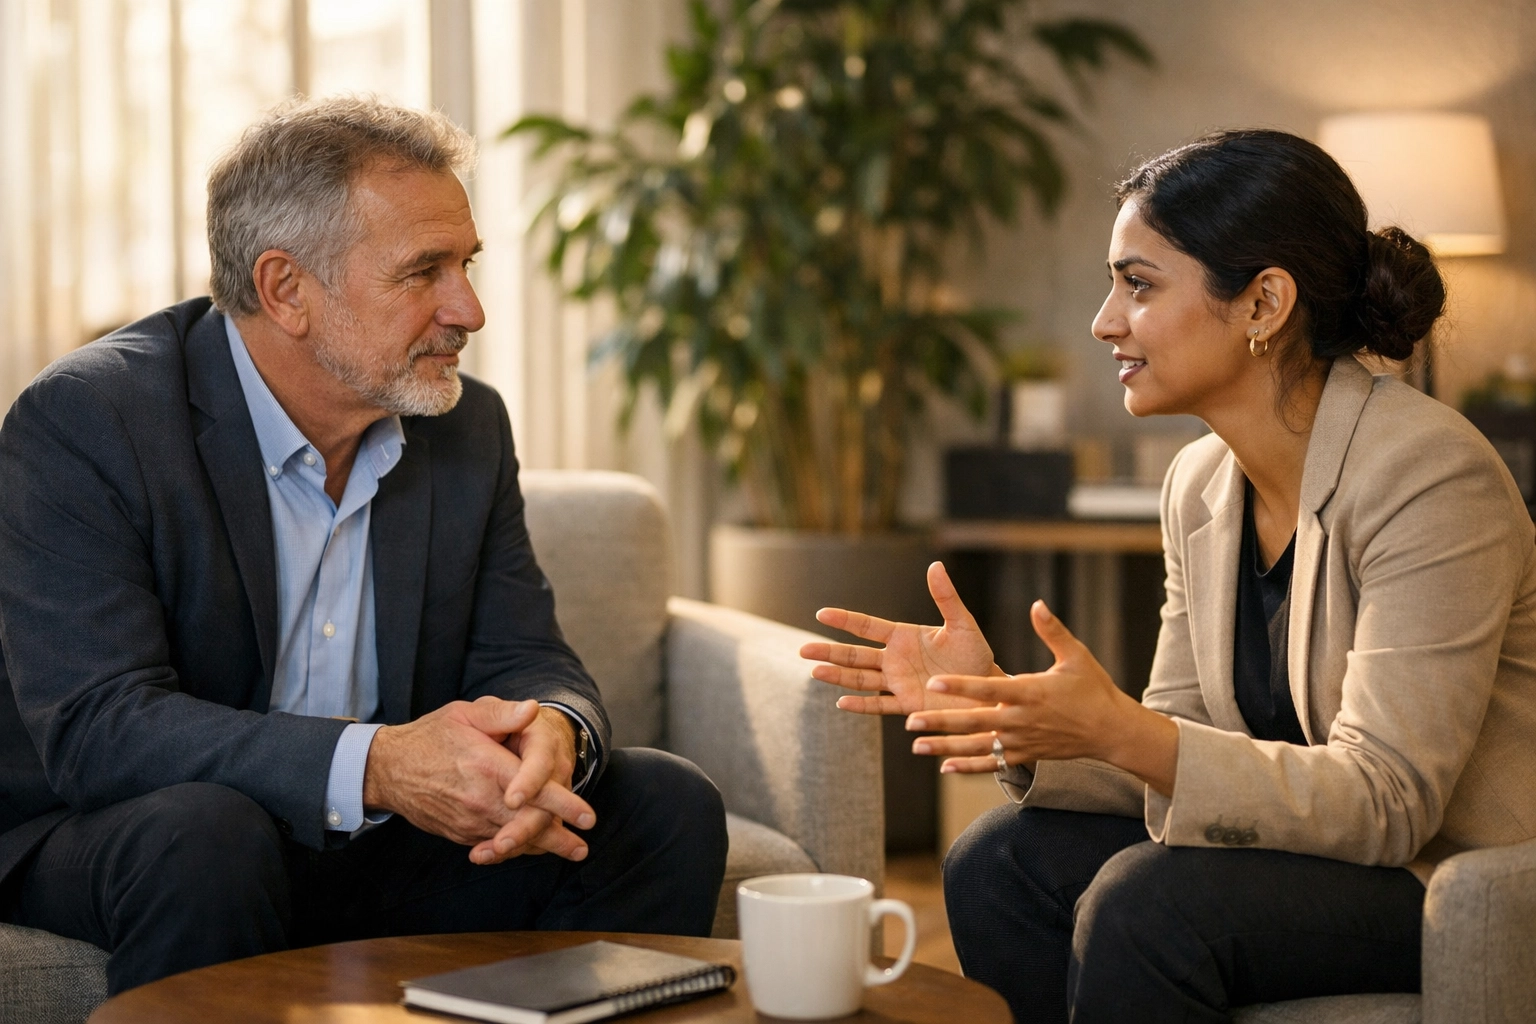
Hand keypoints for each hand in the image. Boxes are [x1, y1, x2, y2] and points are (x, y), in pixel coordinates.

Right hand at [362, 698, 594, 863]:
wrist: (388, 769)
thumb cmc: (431, 736)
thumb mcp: (464, 713)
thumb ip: (501, 713)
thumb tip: (533, 709)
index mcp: (486, 766)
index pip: (534, 791)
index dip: (564, 805)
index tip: (588, 816)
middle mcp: (480, 799)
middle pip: (528, 825)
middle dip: (559, 838)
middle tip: (582, 848)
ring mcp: (468, 821)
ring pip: (511, 840)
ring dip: (541, 847)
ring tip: (568, 850)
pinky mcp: (460, 834)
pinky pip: (493, 845)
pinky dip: (515, 848)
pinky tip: (533, 848)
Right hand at [800, 561, 999, 714]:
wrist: (987, 688)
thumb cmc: (976, 654)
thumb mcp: (962, 624)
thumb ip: (946, 597)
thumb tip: (935, 566)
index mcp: (903, 636)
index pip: (867, 625)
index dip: (844, 620)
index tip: (821, 613)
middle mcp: (895, 658)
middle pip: (855, 654)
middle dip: (829, 652)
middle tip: (803, 651)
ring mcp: (897, 682)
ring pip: (860, 678)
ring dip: (838, 677)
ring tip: (814, 673)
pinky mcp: (906, 704)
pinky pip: (879, 705)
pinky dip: (861, 705)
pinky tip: (841, 703)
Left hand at [906, 601, 1177, 794]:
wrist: (1112, 731)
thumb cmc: (1094, 689)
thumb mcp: (1076, 656)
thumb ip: (1052, 631)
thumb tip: (1037, 604)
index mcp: (1030, 692)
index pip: (988, 689)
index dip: (959, 686)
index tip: (934, 683)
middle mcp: (1021, 720)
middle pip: (974, 722)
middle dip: (940, 722)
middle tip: (910, 721)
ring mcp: (1022, 741)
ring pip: (978, 747)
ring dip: (946, 747)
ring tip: (917, 747)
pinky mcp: (1026, 755)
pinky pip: (993, 764)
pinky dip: (969, 767)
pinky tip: (946, 767)